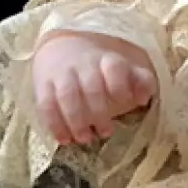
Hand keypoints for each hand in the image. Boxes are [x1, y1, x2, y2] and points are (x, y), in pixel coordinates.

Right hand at [31, 32, 157, 145]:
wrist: (61, 48)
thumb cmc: (100, 69)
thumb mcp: (124, 70)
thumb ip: (140, 82)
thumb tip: (143, 98)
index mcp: (107, 60)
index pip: (114, 67)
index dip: (120, 85)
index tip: (124, 101)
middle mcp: (84, 65)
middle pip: (91, 86)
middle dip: (99, 112)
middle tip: (105, 133)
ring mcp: (62, 74)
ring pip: (67, 95)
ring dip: (76, 120)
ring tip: (83, 139)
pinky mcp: (43, 85)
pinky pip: (46, 104)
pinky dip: (54, 124)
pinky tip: (63, 139)